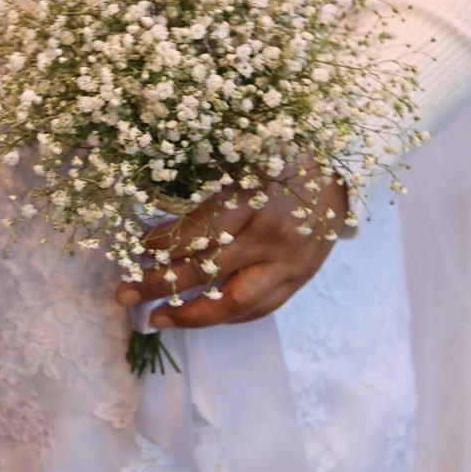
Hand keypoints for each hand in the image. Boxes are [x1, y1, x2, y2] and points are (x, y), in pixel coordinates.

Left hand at [114, 163, 351, 330]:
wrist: (347, 167)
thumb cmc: (289, 152)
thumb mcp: (245, 152)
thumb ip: (208, 182)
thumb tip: (160, 217)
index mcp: (255, 196)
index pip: (197, 232)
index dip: (162, 245)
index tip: (134, 249)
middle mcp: (272, 236)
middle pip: (207, 270)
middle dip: (159, 285)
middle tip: (123, 294)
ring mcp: (289, 263)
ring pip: (234, 302)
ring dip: (190, 315)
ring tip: (156, 320)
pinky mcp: (300, 278)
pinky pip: (261, 309)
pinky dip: (228, 317)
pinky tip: (201, 318)